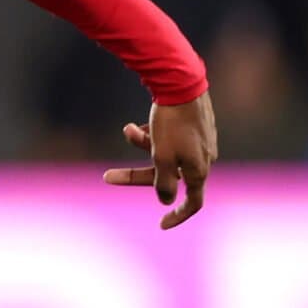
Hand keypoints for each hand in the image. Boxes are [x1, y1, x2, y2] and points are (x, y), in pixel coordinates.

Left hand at [101, 93, 216, 229]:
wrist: (181, 82)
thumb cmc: (172, 123)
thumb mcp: (162, 157)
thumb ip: (164, 182)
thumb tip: (165, 201)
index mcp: (199, 170)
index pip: (192, 203)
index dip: (178, 216)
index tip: (161, 225)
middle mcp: (202, 158)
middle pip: (166, 176)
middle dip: (135, 175)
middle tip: (105, 176)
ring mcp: (198, 142)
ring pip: (162, 154)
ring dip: (141, 145)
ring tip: (129, 130)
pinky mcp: (191, 126)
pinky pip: (166, 138)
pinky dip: (151, 134)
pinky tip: (138, 123)